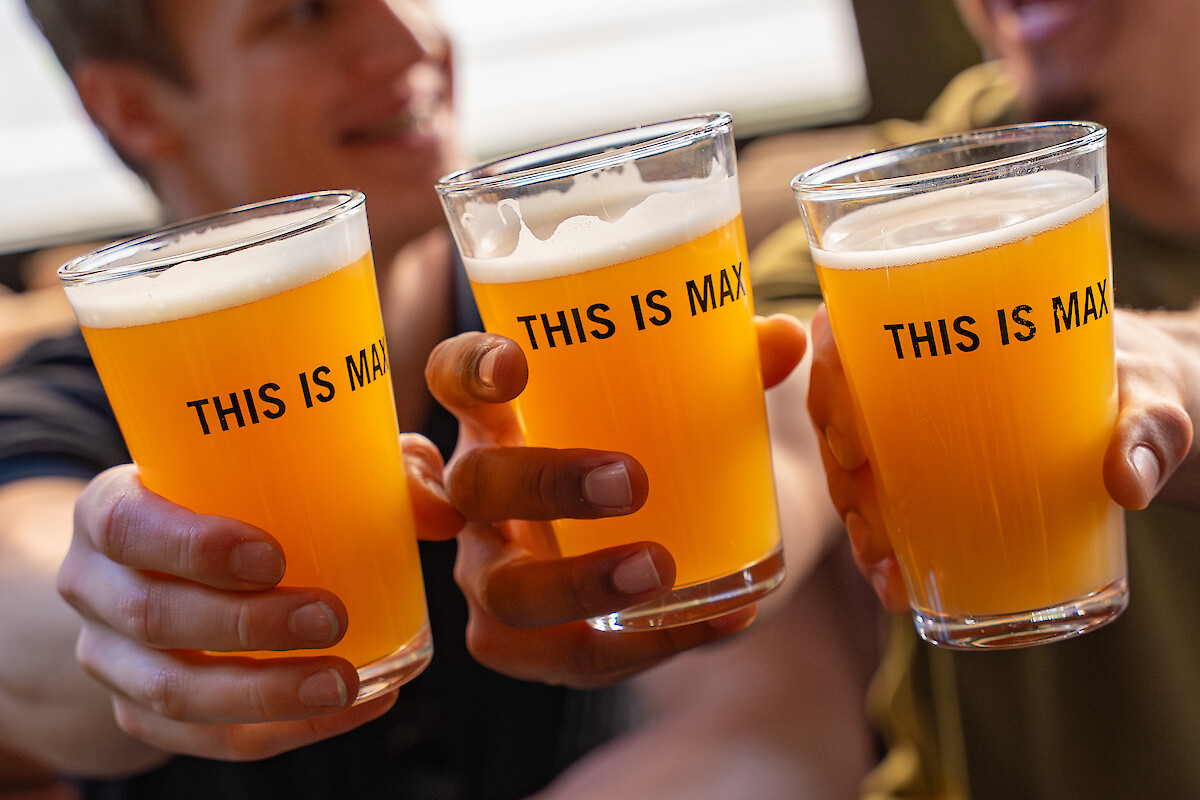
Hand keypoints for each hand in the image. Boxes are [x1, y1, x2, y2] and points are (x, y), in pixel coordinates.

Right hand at [56, 435, 462, 760]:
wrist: (170, 570)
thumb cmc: (246, 499)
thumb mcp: (293, 469)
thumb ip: (368, 472)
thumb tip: (440, 510)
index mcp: (112, 510)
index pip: (126, 526)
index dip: (192, 546)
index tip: (274, 557)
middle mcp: (93, 586)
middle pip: (152, 618)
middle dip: (245, 627)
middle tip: (332, 616)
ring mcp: (110, 660)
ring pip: (172, 694)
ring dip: (263, 693)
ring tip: (345, 679)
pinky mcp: (143, 713)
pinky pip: (205, 741)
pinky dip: (282, 731)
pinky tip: (351, 705)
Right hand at [424, 314, 805, 687]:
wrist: (651, 539)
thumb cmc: (644, 450)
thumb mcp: (673, 407)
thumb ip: (721, 370)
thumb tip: (786, 338)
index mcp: (501, 420)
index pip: (453, 381)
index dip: (468, 370)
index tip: (518, 364)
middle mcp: (480, 497)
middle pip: (475, 485)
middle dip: (546, 483)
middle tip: (631, 481)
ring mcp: (492, 572)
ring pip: (504, 591)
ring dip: (578, 584)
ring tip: (660, 569)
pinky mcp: (526, 642)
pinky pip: (563, 658)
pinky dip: (638, 648)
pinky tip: (712, 623)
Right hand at [807, 304, 1194, 613]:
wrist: (1151, 410)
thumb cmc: (1143, 378)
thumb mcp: (1154, 390)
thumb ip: (1150, 427)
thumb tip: (1125, 482)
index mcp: (941, 313)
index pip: (847, 327)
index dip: (830, 381)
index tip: (856, 445)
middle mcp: (911, 365)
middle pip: (836, 408)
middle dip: (840, 473)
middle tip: (874, 527)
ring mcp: (915, 422)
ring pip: (850, 462)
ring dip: (854, 519)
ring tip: (888, 572)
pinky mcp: (929, 470)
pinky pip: (882, 501)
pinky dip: (879, 544)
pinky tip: (896, 584)